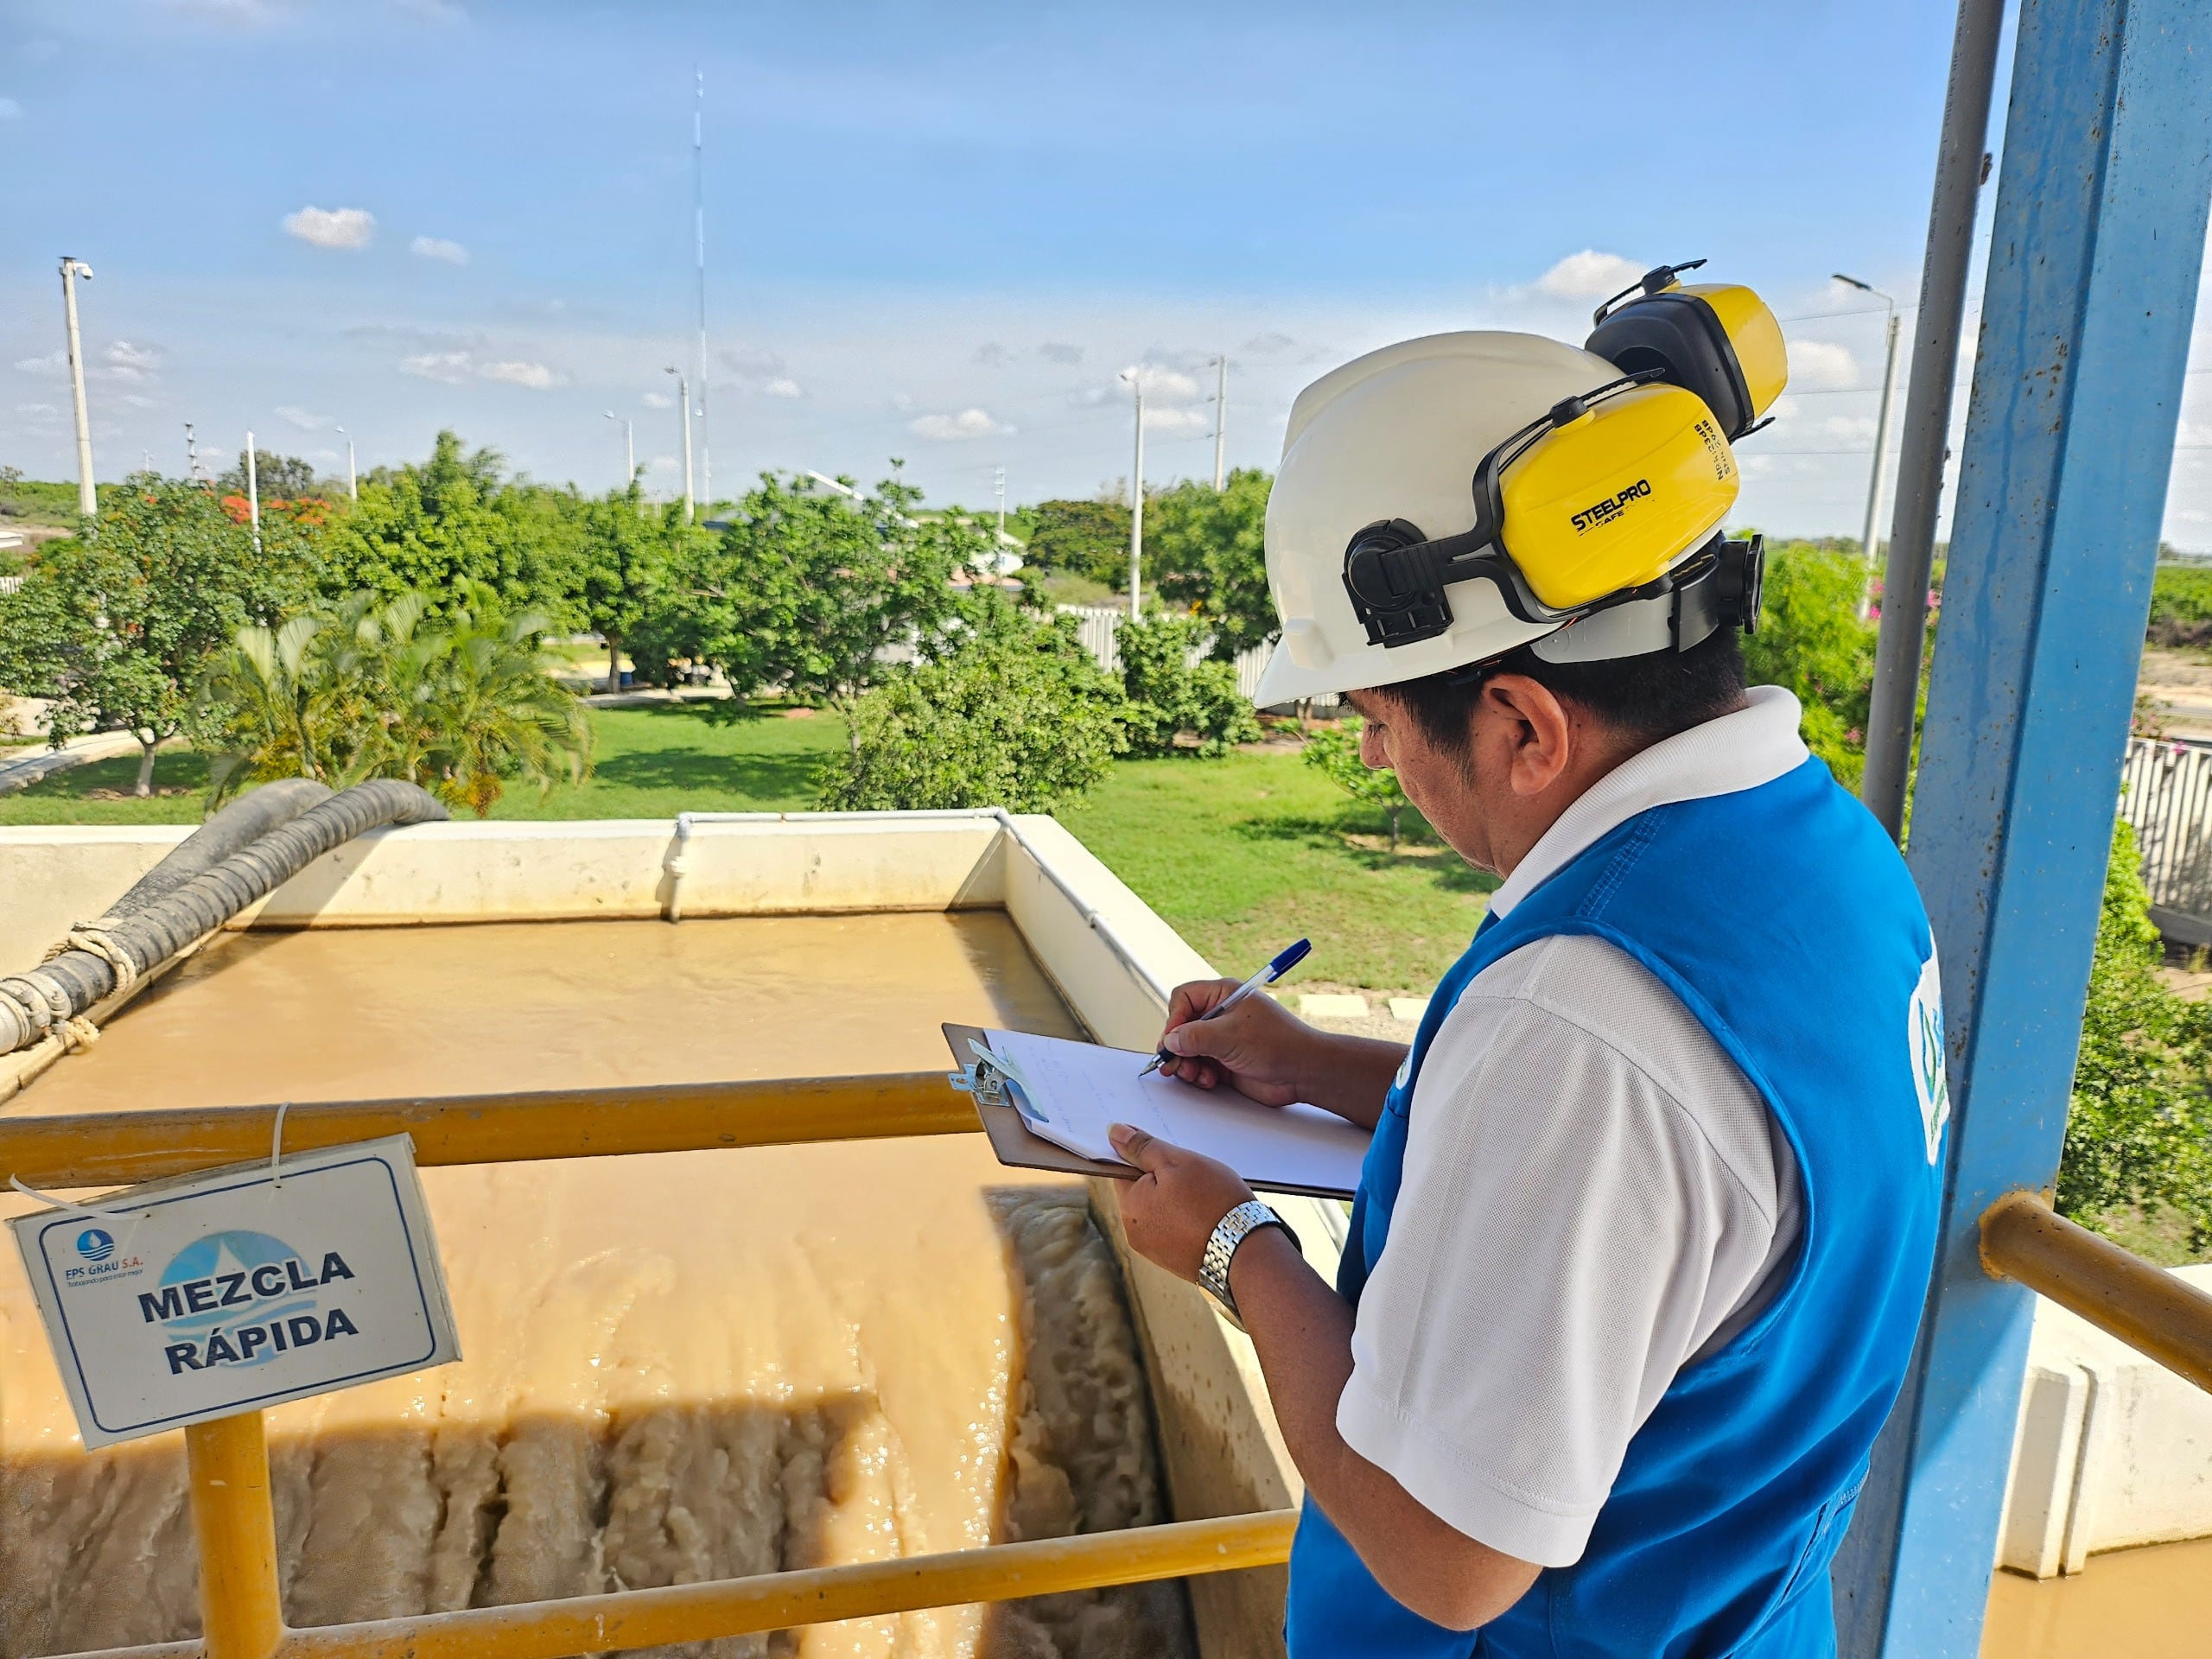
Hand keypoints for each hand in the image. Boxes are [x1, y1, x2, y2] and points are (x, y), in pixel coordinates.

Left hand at [1108, 1122, 1254, 1282]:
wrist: (1246, 1251)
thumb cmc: (1214, 1202)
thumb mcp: (1178, 1163)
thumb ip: (1142, 1147)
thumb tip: (1113, 1132)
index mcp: (1129, 1205)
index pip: (1123, 1169)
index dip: (1145, 1156)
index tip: (1169, 1155)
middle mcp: (1134, 1232)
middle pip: (1141, 1191)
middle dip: (1163, 1179)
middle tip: (1193, 1176)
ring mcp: (1154, 1250)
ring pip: (1159, 1210)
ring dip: (1175, 1199)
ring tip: (1203, 1197)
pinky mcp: (1173, 1261)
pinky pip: (1172, 1229)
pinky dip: (1184, 1219)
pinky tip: (1206, 1216)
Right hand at [1155, 977, 1314, 1104]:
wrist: (1303, 1073)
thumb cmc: (1278, 1044)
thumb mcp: (1231, 1036)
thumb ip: (1195, 1037)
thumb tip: (1170, 1040)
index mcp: (1224, 995)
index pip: (1184, 998)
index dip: (1174, 1018)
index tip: (1173, 1039)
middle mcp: (1221, 1015)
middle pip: (1182, 1026)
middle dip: (1177, 1047)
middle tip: (1173, 1064)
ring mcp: (1222, 1039)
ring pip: (1187, 1049)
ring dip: (1186, 1064)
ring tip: (1194, 1075)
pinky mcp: (1225, 1062)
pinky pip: (1198, 1066)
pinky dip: (1197, 1075)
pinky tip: (1208, 1080)